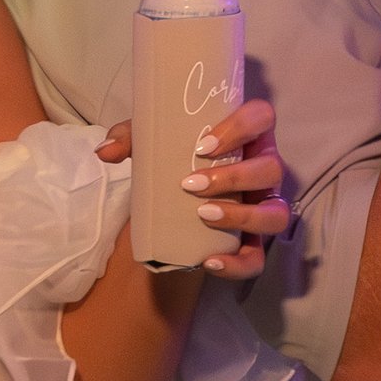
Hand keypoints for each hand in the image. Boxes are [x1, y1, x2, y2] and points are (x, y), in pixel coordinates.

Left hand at [96, 96, 288, 277]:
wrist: (180, 192)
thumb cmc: (178, 156)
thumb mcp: (156, 141)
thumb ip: (131, 139)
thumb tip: (105, 151)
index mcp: (248, 136)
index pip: (262, 118)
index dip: (242, 127)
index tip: (203, 145)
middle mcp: (264, 168)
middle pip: (271, 168)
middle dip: (233, 178)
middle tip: (191, 184)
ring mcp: (264, 205)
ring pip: (275, 213)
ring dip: (242, 216)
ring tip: (203, 215)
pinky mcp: (254, 240)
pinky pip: (258, 256)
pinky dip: (238, 263)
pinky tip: (209, 262)